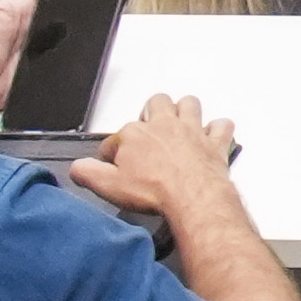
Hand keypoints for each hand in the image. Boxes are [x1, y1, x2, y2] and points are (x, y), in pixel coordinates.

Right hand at [68, 96, 234, 224]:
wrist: (192, 198)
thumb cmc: (155, 191)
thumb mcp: (109, 186)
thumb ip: (88, 173)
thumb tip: (78, 168)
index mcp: (135, 135)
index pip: (117, 138)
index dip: (112, 152)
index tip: (112, 164)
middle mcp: (164, 125)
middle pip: (156, 102)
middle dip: (151, 111)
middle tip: (149, 127)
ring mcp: (192, 131)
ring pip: (189, 104)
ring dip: (185, 110)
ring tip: (180, 122)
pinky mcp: (214, 143)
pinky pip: (222, 126)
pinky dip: (219, 129)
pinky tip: (214, 135)